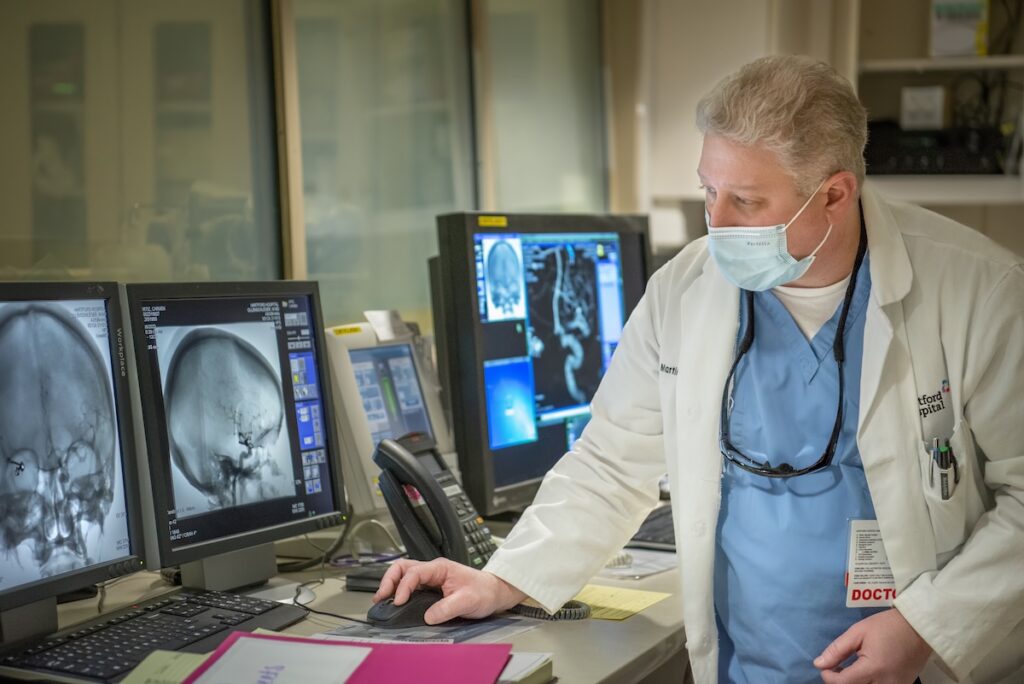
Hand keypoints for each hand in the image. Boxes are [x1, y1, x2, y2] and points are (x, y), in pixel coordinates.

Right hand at [372, 558, 526, 624]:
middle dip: (389, 580)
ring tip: (382, 599)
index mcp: (440, 568)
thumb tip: (428, 617)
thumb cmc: (484, 592)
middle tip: (381, 597)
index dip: (403, 587)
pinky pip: (410, 585)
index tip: (399, 602)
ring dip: (391, 585)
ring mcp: (431, 578)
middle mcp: (433, 570)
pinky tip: (394, 602)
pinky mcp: (431, 587)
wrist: (494, 593)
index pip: (414, 572)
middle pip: (403, 568)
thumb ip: (447, 608)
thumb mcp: (467, 601)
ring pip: (404, 575)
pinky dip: (398, 591)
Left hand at [814, 608, 931, 682]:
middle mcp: (885, 683)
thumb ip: (837, 650)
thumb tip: (819, 664)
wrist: (918, 627)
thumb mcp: (858, 632)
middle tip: (836, 669)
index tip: (825, 668)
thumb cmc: (887, 626)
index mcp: (873, 669)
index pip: (843, 683)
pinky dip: (868, 683)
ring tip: (849, 671)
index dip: (829, 677)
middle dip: (841, 682)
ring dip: (855, 683)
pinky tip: (864, 674)